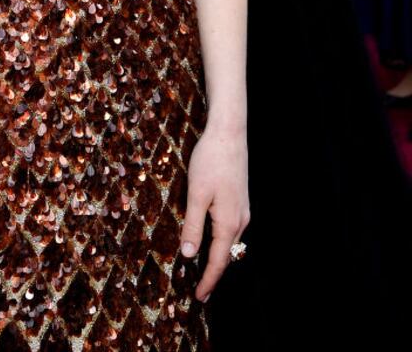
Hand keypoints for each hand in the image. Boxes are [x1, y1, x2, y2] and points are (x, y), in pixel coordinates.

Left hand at [180, 125, 248, 302]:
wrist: (229, 134)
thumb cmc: (210, 162)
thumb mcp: (196, 195)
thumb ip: (193, 226)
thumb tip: (189, 256)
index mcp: (229, 223)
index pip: (218, 261)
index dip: (208, 281)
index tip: (199, 298)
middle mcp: (241, 221)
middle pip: (226, 255)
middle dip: (213, 273)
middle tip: (200, 290)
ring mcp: (243, 210)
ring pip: (229, 242)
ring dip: (217, 257)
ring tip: (203, 269)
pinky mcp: (240, 200)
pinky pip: (230, 229)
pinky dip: (220, 241)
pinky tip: (210, 239)